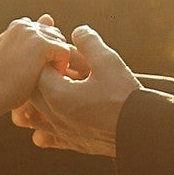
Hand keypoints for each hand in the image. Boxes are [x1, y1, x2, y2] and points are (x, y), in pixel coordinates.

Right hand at [0, 16, 78, 113]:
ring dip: (57, 61)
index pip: (46, 33)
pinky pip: (65, 53)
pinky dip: (60, 67)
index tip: (35, 70)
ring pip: (62, 44)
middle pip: (56, 36)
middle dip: (53, 55)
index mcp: (18, 25)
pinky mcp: (43, 44)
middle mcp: (26, 24)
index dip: (45, 53)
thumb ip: (35, 42)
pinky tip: (47, 80)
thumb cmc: (4, 80)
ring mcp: (34, 33)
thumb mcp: (19, 57)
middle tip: (43, 76)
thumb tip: (49, 18)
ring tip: (45, 78)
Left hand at [11, 26, 137, 156]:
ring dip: (36, 102)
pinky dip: (42, 127)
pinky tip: (56, 115)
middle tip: (59, 66)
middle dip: (41, 77)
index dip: (49, 59)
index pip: (38, 70)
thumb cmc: (125, 95)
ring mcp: (59, 133)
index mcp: (57, 95)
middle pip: (31, 93)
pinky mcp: (69, 144)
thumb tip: (77, 31)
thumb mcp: (109, 61)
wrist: (142, 131)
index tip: (62, 53)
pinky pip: (44, 137)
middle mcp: (53, 116)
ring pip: (32, 117)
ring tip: (53, 89)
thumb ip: (89, 42)